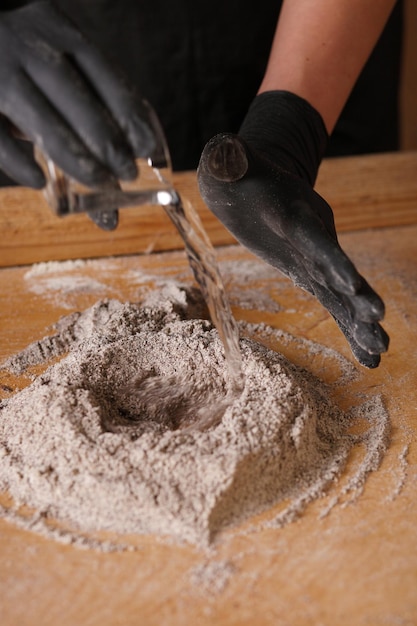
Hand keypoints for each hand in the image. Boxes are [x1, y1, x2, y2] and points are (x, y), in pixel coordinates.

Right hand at [0, 0, 156, 188]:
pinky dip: (17, 162)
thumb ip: (79, 91)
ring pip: (41, 119)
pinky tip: (40, 182)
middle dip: (107, 140)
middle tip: (128, 173)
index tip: (149, 146)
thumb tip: (122, 153)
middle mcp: (26, 47)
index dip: (129, 112)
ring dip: (75, 156)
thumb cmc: (18, 54)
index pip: (101, 71)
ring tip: (101, 182)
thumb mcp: (49, 52)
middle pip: (75, 96)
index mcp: (55, 30)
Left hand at [197, 91, 388, 367]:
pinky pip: (333, 302)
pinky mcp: (309, 270)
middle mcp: (314, 235)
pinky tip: (366, 355)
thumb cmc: (234, 171)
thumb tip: (224, 149)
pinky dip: (348, 327)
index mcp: (294, 211)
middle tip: (380, 321)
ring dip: (359, 322)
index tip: (351, 285)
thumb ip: (227, 157)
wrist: (253, 180)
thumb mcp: (225, 161)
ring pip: (341, 293)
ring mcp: (315, 255)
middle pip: (339, 269)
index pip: (314, 238)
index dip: (331, 259)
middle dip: (358, 295)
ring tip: (380, 352)